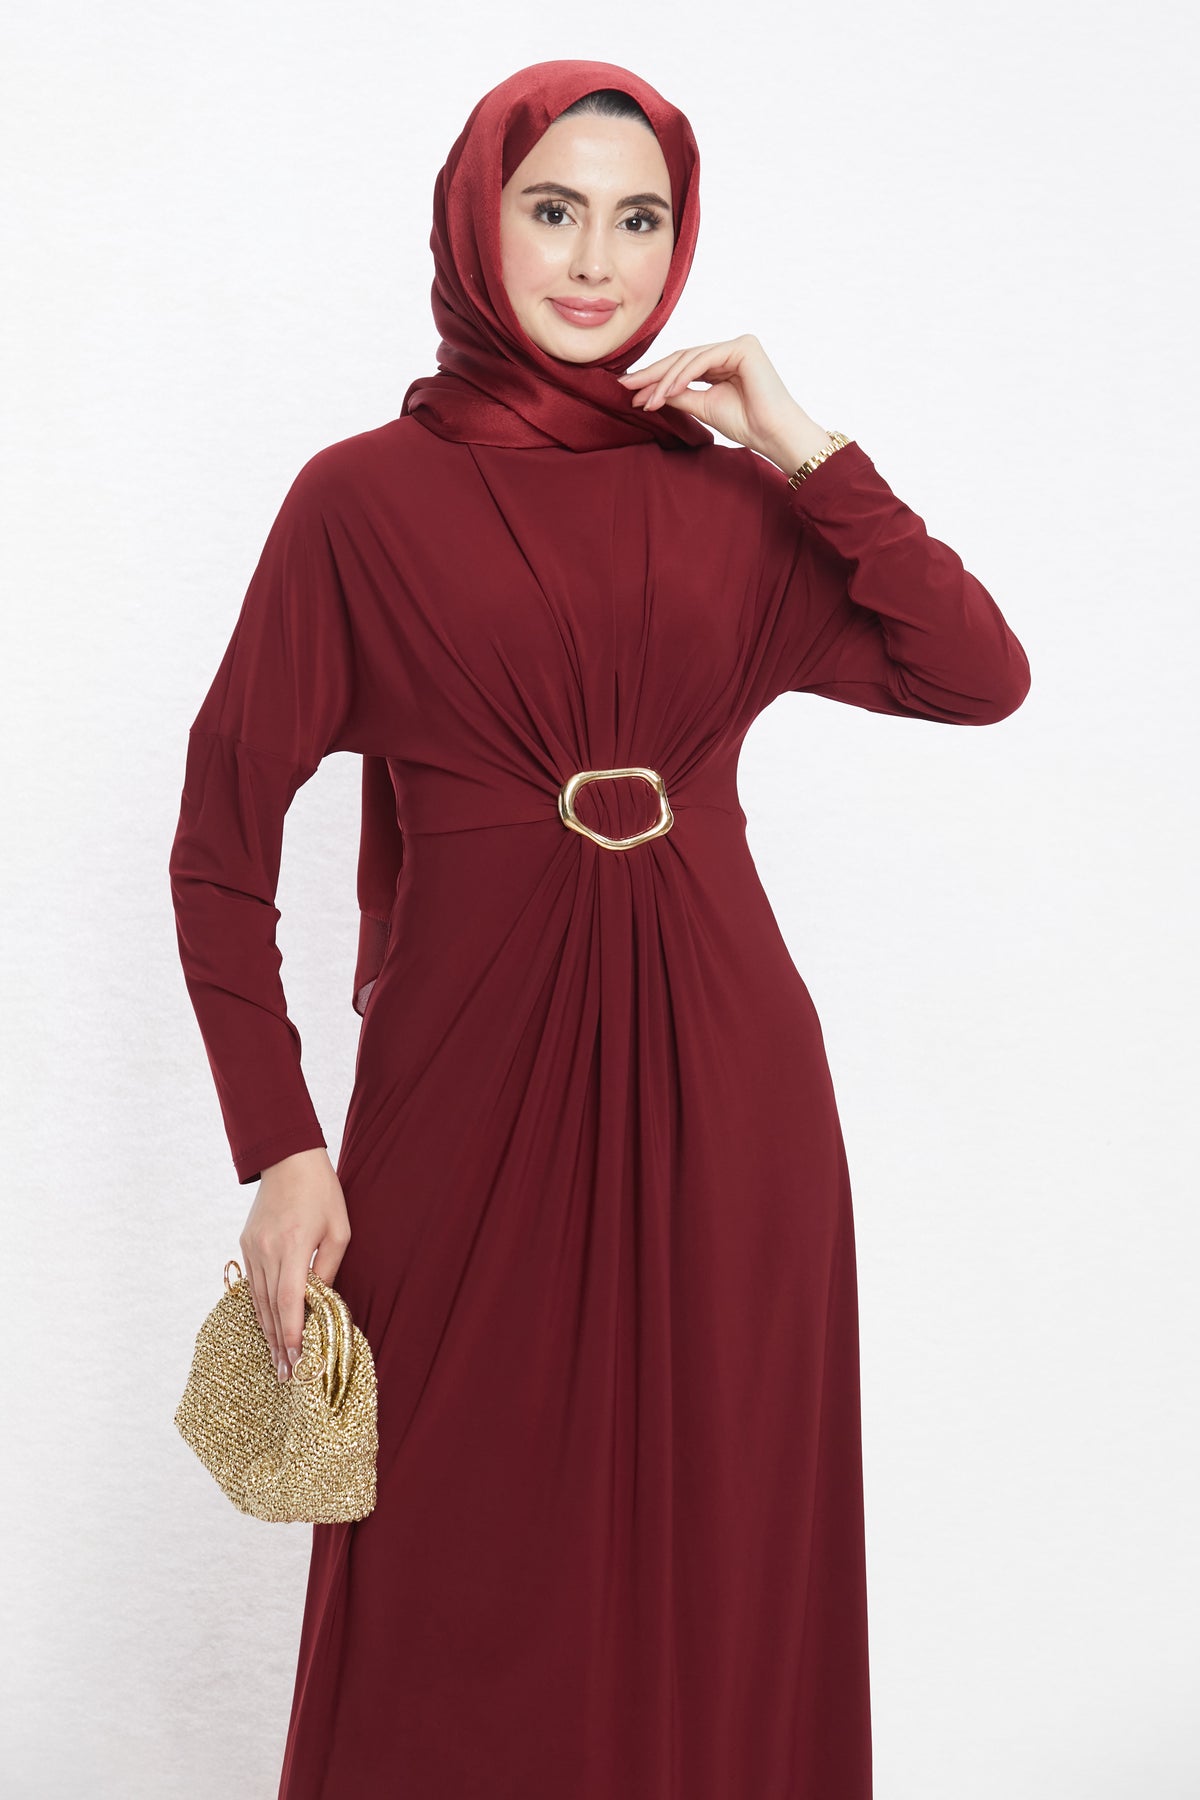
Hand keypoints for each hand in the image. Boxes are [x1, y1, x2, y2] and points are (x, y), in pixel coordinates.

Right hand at [239, 1147, 350, 1383]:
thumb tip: (321, 1301)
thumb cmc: (322, 1192)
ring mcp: (253, 1248)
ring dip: (267, 1331)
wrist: (287, 1159)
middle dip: (279, 1343)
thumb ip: (330, 1268)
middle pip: (270, 1307)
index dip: (293, 1333)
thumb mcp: (339, 1230)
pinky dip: (260, 1308)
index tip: (298, 1359)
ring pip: (258, 1300)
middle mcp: (267, 1250)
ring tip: (276, 1360)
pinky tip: (267, 1327)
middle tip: (286, 1375)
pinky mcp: (246, 1244)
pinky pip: (253, 1284)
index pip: (290, 1300)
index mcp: (294, 1245)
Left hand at [616, 333, 831, 468]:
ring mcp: (737, 345)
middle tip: (626, 387)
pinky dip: (683, 375)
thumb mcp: (703, 406)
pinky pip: (704, 360)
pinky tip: (666, 391)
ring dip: (664, 380)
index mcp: (722, 362)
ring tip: (645, 399)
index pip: (682, 366)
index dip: (655, 378)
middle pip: (682, 358)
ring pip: (690, 358)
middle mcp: (730, 349)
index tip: (630, 392)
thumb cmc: (747, 423)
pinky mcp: (743, 347)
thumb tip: (650, 390)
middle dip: (653, 374)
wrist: (773, 434)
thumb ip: (679, 394)